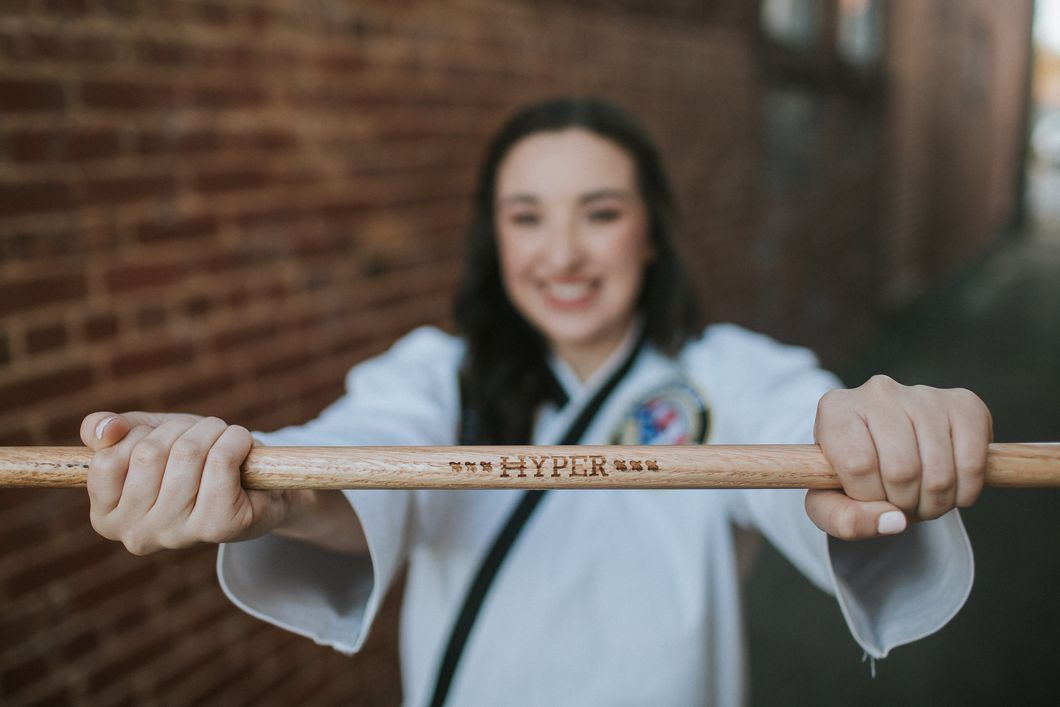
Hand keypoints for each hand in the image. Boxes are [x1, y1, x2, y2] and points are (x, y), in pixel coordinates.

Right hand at [79, 411, 290, 554]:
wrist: (257, 486)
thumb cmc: (194, 461)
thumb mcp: (145, 437)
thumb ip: (107, 430)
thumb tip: (103, 430)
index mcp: (107, 518)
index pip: (108, 459)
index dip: (141, 434)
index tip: (164, 439)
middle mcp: (136, 535)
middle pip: (149, 452)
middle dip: (181, 429)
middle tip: (203, 436)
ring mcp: (177, 536)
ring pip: (187, 452)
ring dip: (212, 430)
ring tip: (223, 440)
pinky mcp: (218, 527)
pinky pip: (221, 460)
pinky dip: (236, 439)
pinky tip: (242, 449)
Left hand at [806, 375, 992, 540]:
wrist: (886, 451)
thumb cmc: (851, 477)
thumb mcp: (830, 504)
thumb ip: (845, 519)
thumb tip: (894, 522)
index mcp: (836, 409)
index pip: (858, 464)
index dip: (869, 497)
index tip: (869, 499)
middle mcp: (878, 392)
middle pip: (902, 470)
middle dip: (904, 505)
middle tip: (900, 505)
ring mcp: (923, 394)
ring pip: (939, 472)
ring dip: (934, 504)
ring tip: (921, 500)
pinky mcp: (964, 403)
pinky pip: (973, 463)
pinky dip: (965, 492)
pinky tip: (949, 490)